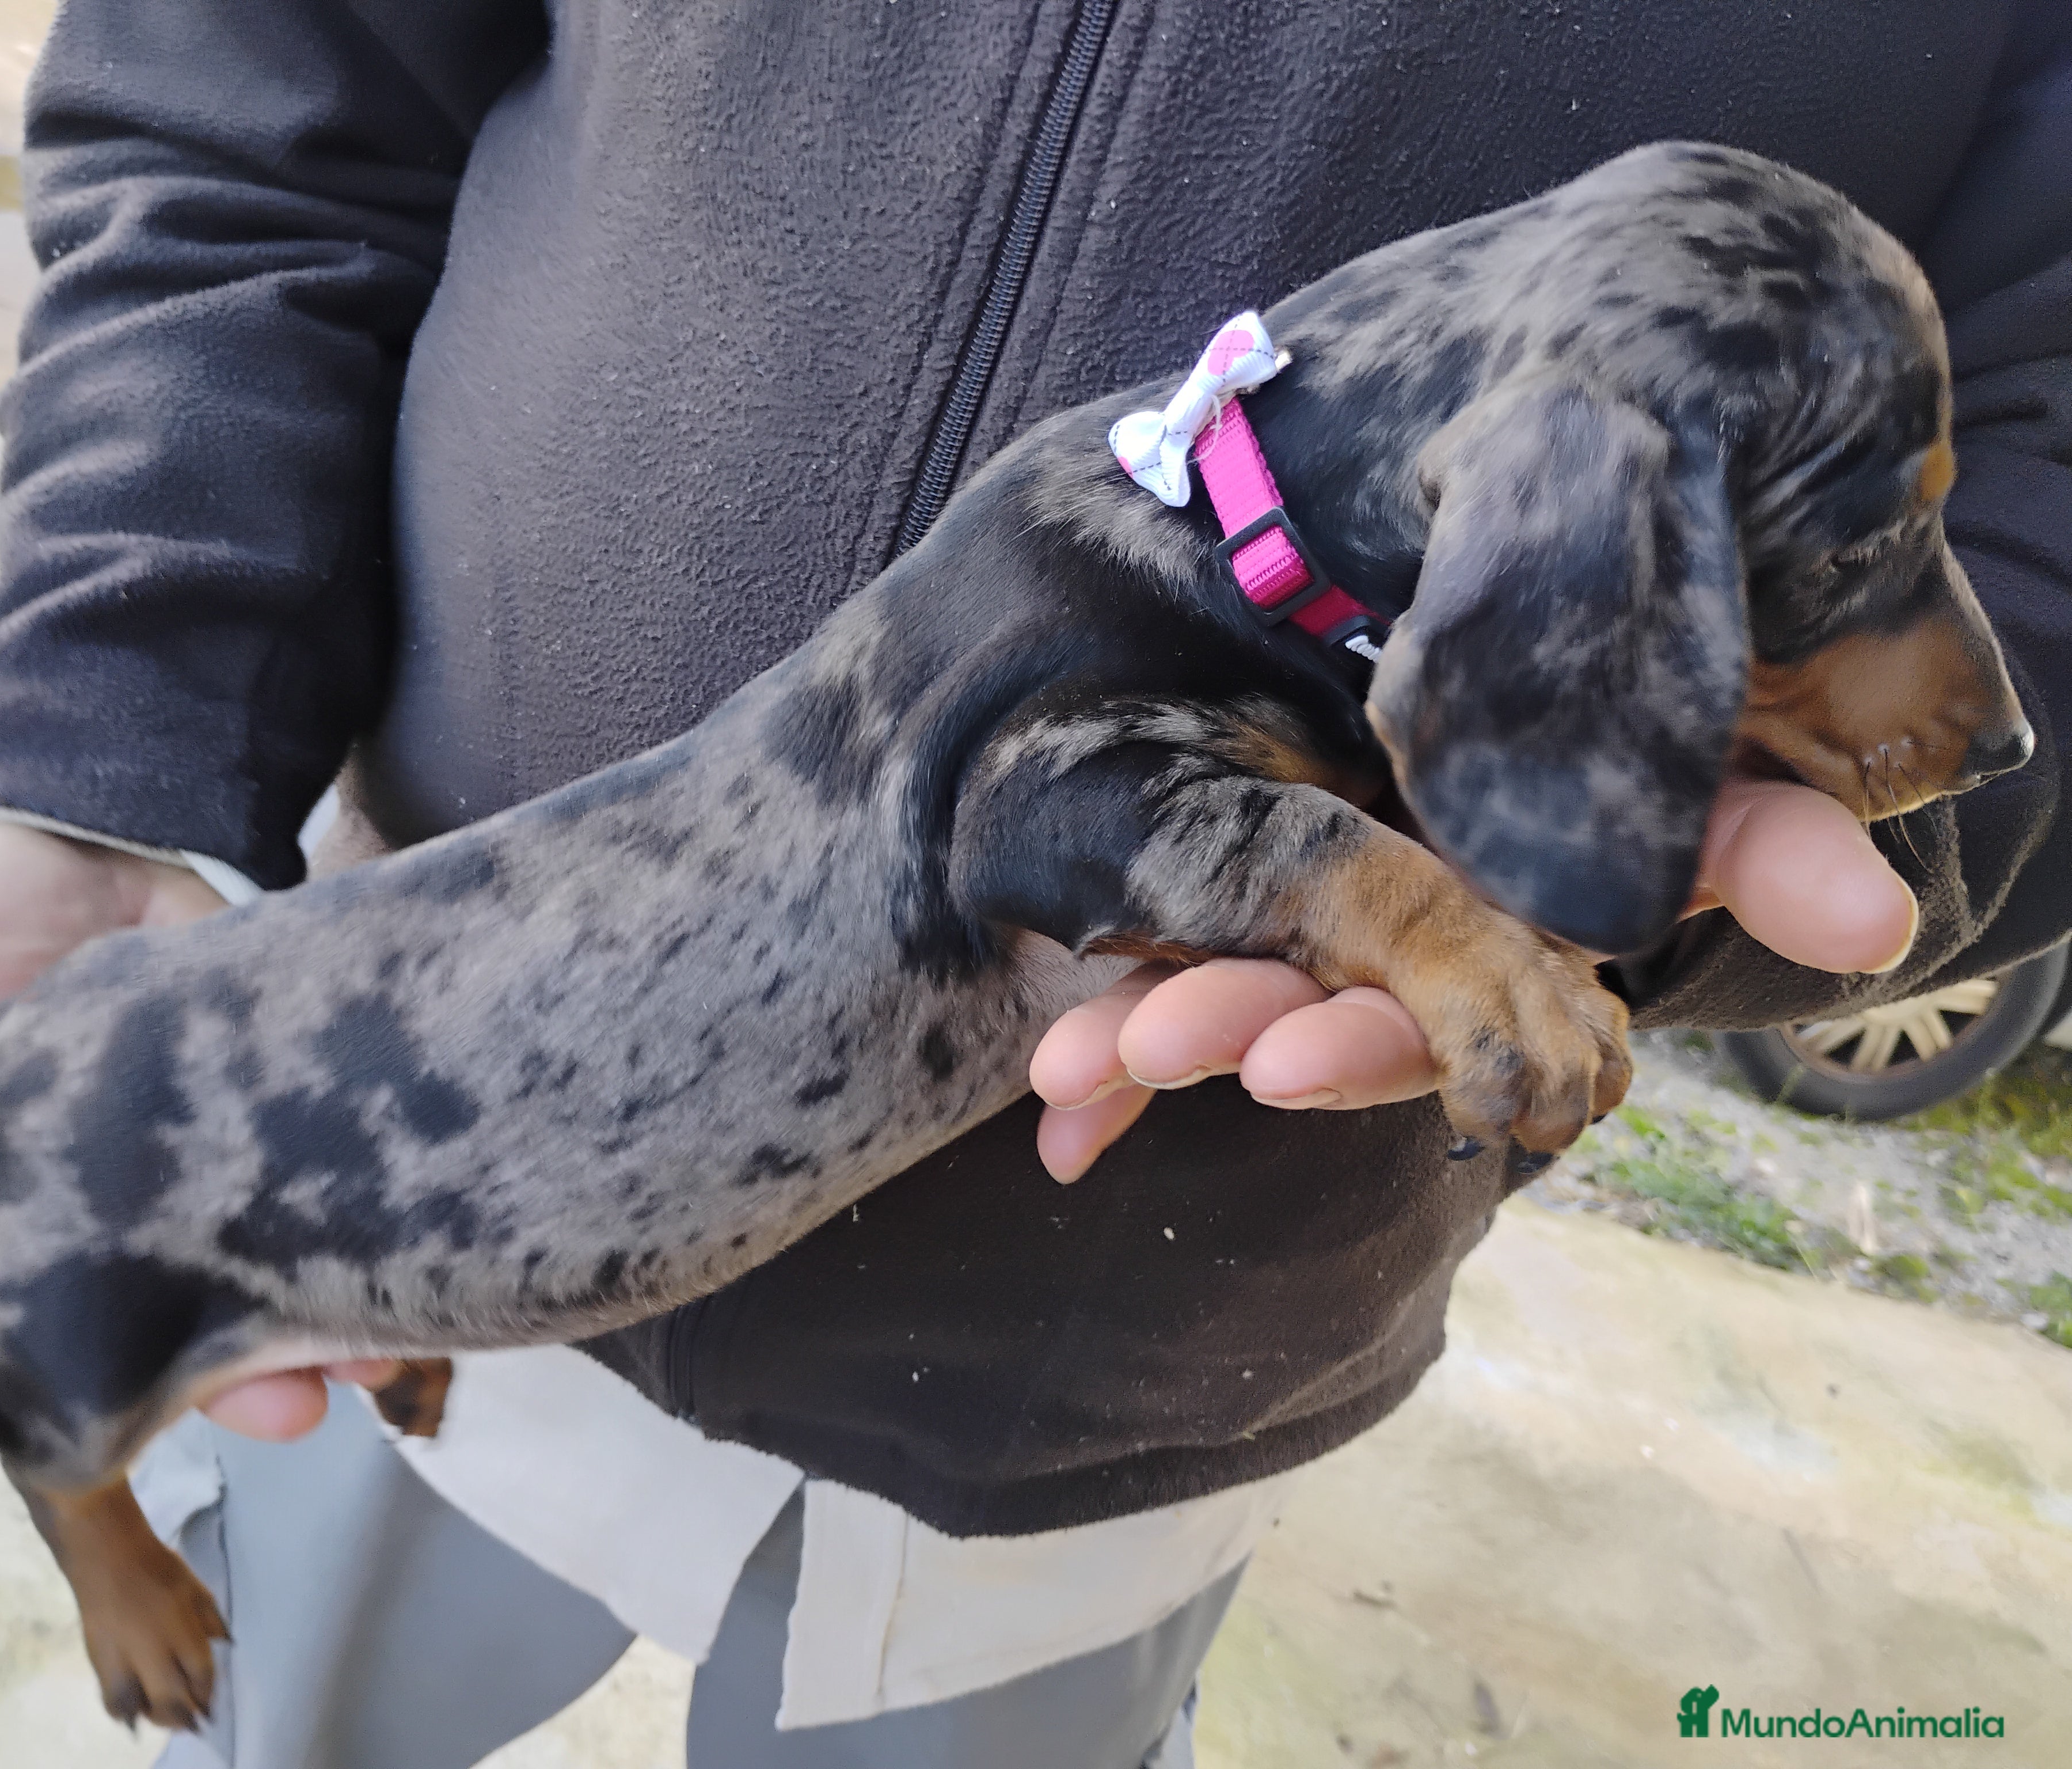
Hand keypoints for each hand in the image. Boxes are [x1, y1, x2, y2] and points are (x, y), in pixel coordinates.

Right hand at [0, 823, 386, 1517]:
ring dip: (274, 1354)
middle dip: (159, 1397)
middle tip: (233, 1422)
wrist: (105, 827)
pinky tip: (381, 1307)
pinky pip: (307, 1222)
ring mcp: (177, 1183)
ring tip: (328, 1378)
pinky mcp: (265, 1133)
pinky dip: (344, 1274)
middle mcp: (74, 1215)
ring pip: (217, 1303)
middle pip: (103, 1337)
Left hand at [1028, 778, 1918, 1180]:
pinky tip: (1057, 1123)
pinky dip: (1107, 1064)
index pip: (1438, 1014)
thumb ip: (1745, 841)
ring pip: (1230, 999)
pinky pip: (1155, 993)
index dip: (1371, 1039)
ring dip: (1152, 1036)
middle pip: (1320, 1009)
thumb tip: (1877, 917)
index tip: (1284, 1055)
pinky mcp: (1216, 918)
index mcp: (1482, 936)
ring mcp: (1301, 941)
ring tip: (1074, 1061)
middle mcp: (1392, 952)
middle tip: (1156, 1037)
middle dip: (1241, 1025)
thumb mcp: (1657, 785)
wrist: (1442, 643)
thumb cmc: (1561, 732)